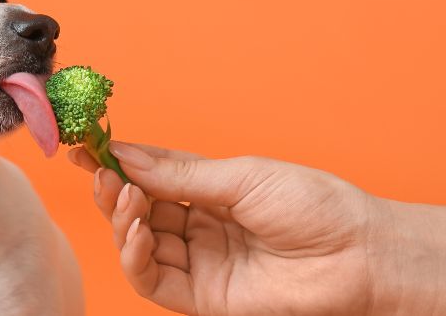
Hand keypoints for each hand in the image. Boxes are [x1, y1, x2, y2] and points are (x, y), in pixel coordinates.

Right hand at [68, 142, 382, 314]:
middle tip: (99, 173)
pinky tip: (136, 232)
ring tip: (123, 197)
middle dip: (116, 190)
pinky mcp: (204, 297)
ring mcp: (202, 262)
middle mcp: (203, 226)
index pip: (154, 175)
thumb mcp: (241, 177)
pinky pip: (154, 280)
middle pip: (141, 209)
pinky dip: (135, 256)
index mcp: (214, 190)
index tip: (87, 147)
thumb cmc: (314, 206)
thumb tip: (126, 155)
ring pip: (140, 244)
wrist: (357, 256)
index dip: (120, 162)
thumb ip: (179, 175)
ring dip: (122, 220)